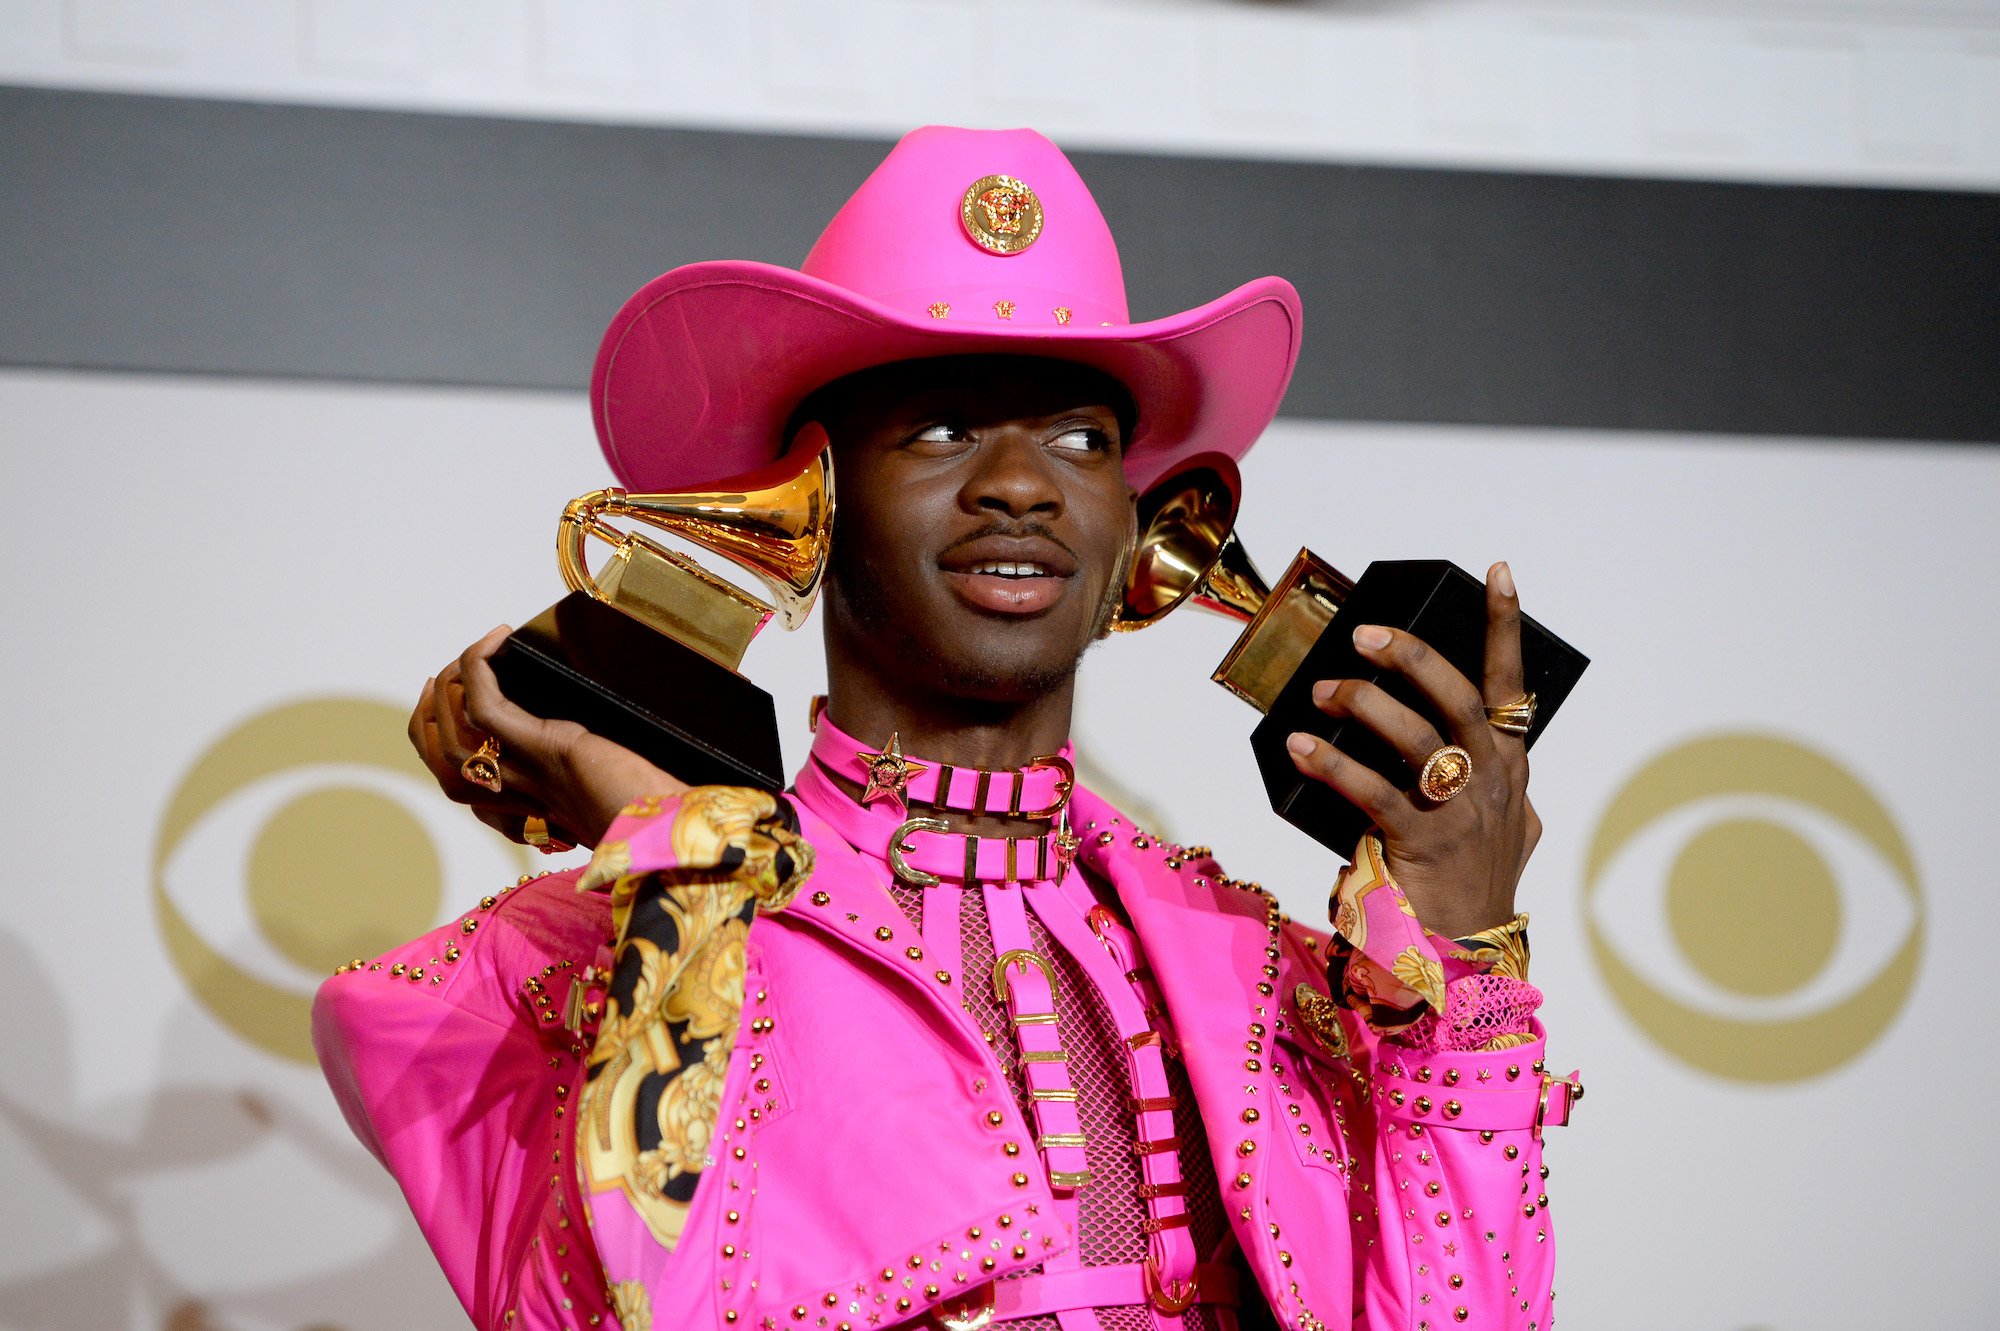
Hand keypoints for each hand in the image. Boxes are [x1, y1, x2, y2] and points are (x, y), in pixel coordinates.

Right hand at [408, 625, 687, 849]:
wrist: (676, 835)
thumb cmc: (657, 815)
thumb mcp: (611, 790)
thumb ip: (589, 772)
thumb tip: (587, 731)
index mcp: (531, 812)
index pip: (462, 782)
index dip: (445, 737)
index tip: (457, 696)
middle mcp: (519, 799)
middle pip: (441, 761)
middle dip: (429, 713)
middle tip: (443, 675)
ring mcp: (529, 776)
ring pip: (448, 738)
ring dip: (447, 688)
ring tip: (469, 654)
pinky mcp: (547, 750)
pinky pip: (485, 707)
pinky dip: (479, 667)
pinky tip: (497, 641)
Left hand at [1285, 562, 1540, 938]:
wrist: (1467, 957)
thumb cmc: (1468, 884)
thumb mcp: (1492, 823)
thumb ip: (1475, 777)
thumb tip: (1429, 730)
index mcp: (1508, 767)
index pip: (1510, 685)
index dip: (1505, 626)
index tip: (1496, 572)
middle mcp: (1492, 780)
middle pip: (1456, 698)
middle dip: (1411, 657)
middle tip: (1366, 633)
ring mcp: (1463, 811)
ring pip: (1417, 736)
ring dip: (1364, 703)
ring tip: (1324, 689)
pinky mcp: (1424, 842)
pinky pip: (1373, 789)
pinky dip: (1332, 763)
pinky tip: (1300, 745)